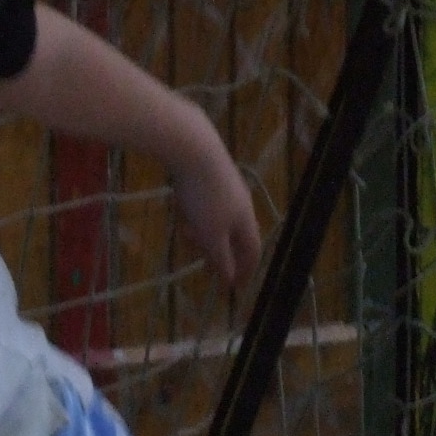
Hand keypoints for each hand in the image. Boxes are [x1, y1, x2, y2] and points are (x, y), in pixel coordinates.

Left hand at [171, 147, 260, 290]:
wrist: (194, 149)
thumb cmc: (204, 198)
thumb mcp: (211, 235)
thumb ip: (221, 258)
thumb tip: (230, 279)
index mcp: (246, 220)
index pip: (253, 251)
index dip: (246, 270)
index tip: (236, 286)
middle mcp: (242, 203)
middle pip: (236, 235)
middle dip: (222, 252)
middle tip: (206, 266)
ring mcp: (228, 185)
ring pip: (220, 218)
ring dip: (206, 232)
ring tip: (186, 236)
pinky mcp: (212, 172)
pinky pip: (208, 202)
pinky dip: (198, 215)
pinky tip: (182, 209)